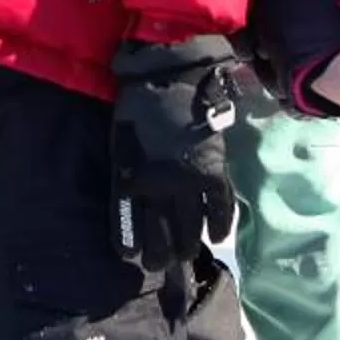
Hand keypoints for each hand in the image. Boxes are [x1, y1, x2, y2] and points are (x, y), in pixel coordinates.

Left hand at [108, 38, 239, 270]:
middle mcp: (157, 185)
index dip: (129, 239)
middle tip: (159, 266)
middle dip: (160, 252)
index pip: (128, 218)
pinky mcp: (212, 170)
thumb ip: (124, 169)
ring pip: (189, 225)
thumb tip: (129, 194)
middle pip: (160, 230)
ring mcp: (187, 180)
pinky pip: (219, 205)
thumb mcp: (119, 139)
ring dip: (186, 245)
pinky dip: (220, 223)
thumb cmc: (137, 102)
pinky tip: (218, 237)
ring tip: (184, 258)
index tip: (129, 256)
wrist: (169, 74)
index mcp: (130, 175)